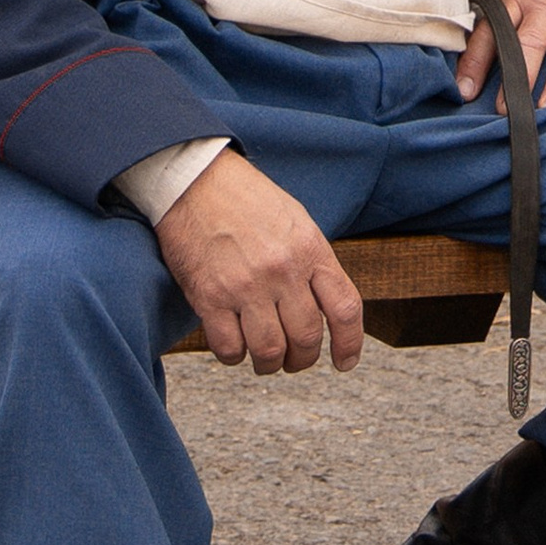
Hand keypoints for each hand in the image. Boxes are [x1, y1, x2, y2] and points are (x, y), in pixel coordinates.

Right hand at [156, 149, 362, 374]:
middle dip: (303, 359)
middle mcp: (282, 270)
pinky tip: (234, 346)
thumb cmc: (246, 200)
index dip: (349, 344)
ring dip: (269, 364)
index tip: (344, 362)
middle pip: (307, 338)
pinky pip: (229, 348)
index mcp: (310, 249)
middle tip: (295, 360)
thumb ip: (312, 263)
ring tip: (265, 359)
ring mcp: (246, 285)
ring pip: (270, 351)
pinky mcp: (209, 297)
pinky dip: (234, 356)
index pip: (345, 308)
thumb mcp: (296, 222)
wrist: (195, 180)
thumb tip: (325, 307)